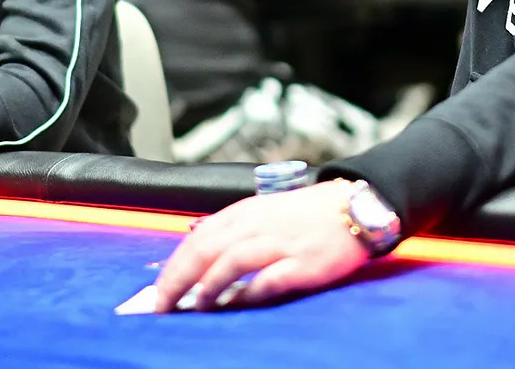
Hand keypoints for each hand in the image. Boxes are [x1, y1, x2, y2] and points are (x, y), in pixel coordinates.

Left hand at [154, 181, 369, 311]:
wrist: (356, 206)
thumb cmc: (308, 214)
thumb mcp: (264, 212)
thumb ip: (234, 232)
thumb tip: (199, 262)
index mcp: (245, 212)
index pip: (198, 238)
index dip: (174, 266)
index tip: (158, 291)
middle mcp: (258, 224)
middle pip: (206, 250)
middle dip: (179, 280)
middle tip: (162, 306)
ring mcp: (281, 243)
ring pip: (231, 262)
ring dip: (207, 286)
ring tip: (192, 307)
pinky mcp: (303, 263)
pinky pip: (269, 279)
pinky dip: (247, 293)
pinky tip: (234, 305)